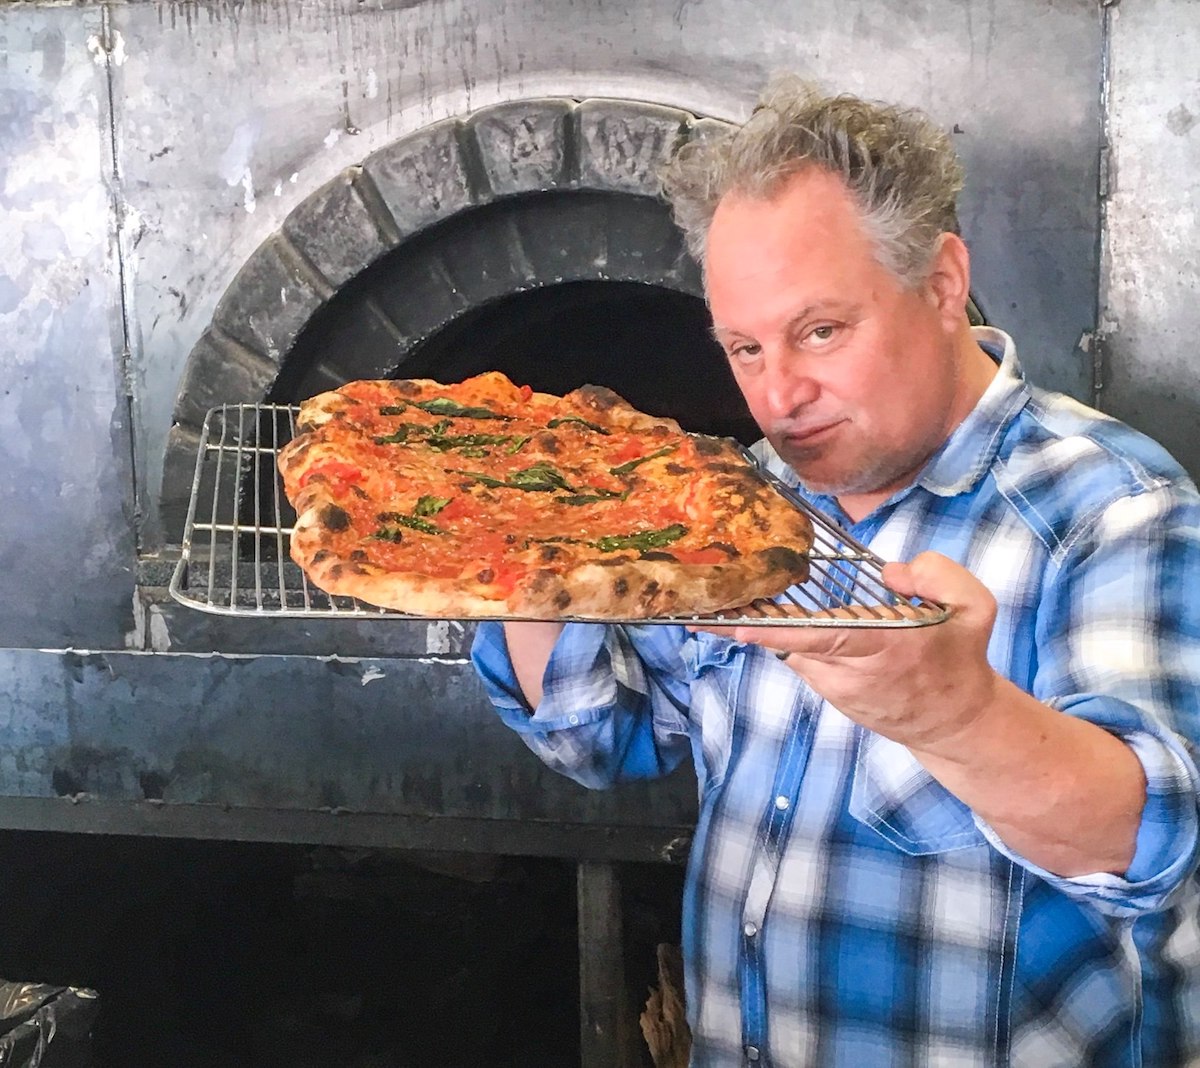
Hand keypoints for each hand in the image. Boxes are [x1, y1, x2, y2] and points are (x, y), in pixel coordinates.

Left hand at [690, 551, 1002, 753]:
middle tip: (707, 608)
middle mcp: (858, 672)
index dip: (781, 631)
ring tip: (747, 602)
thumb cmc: (960, 657)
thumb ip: (939, 574)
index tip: (740, 626)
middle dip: (750, 626)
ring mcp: (841, 689)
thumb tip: (889, 572)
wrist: (956, 722)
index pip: (828, 637)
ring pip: (797, 650)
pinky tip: (787, 624)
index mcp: (891, 646)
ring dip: (778, 630)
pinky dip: (793, 641)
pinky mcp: (832, 697)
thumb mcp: (975, 608)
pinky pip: (804, 660)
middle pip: (795, 643)